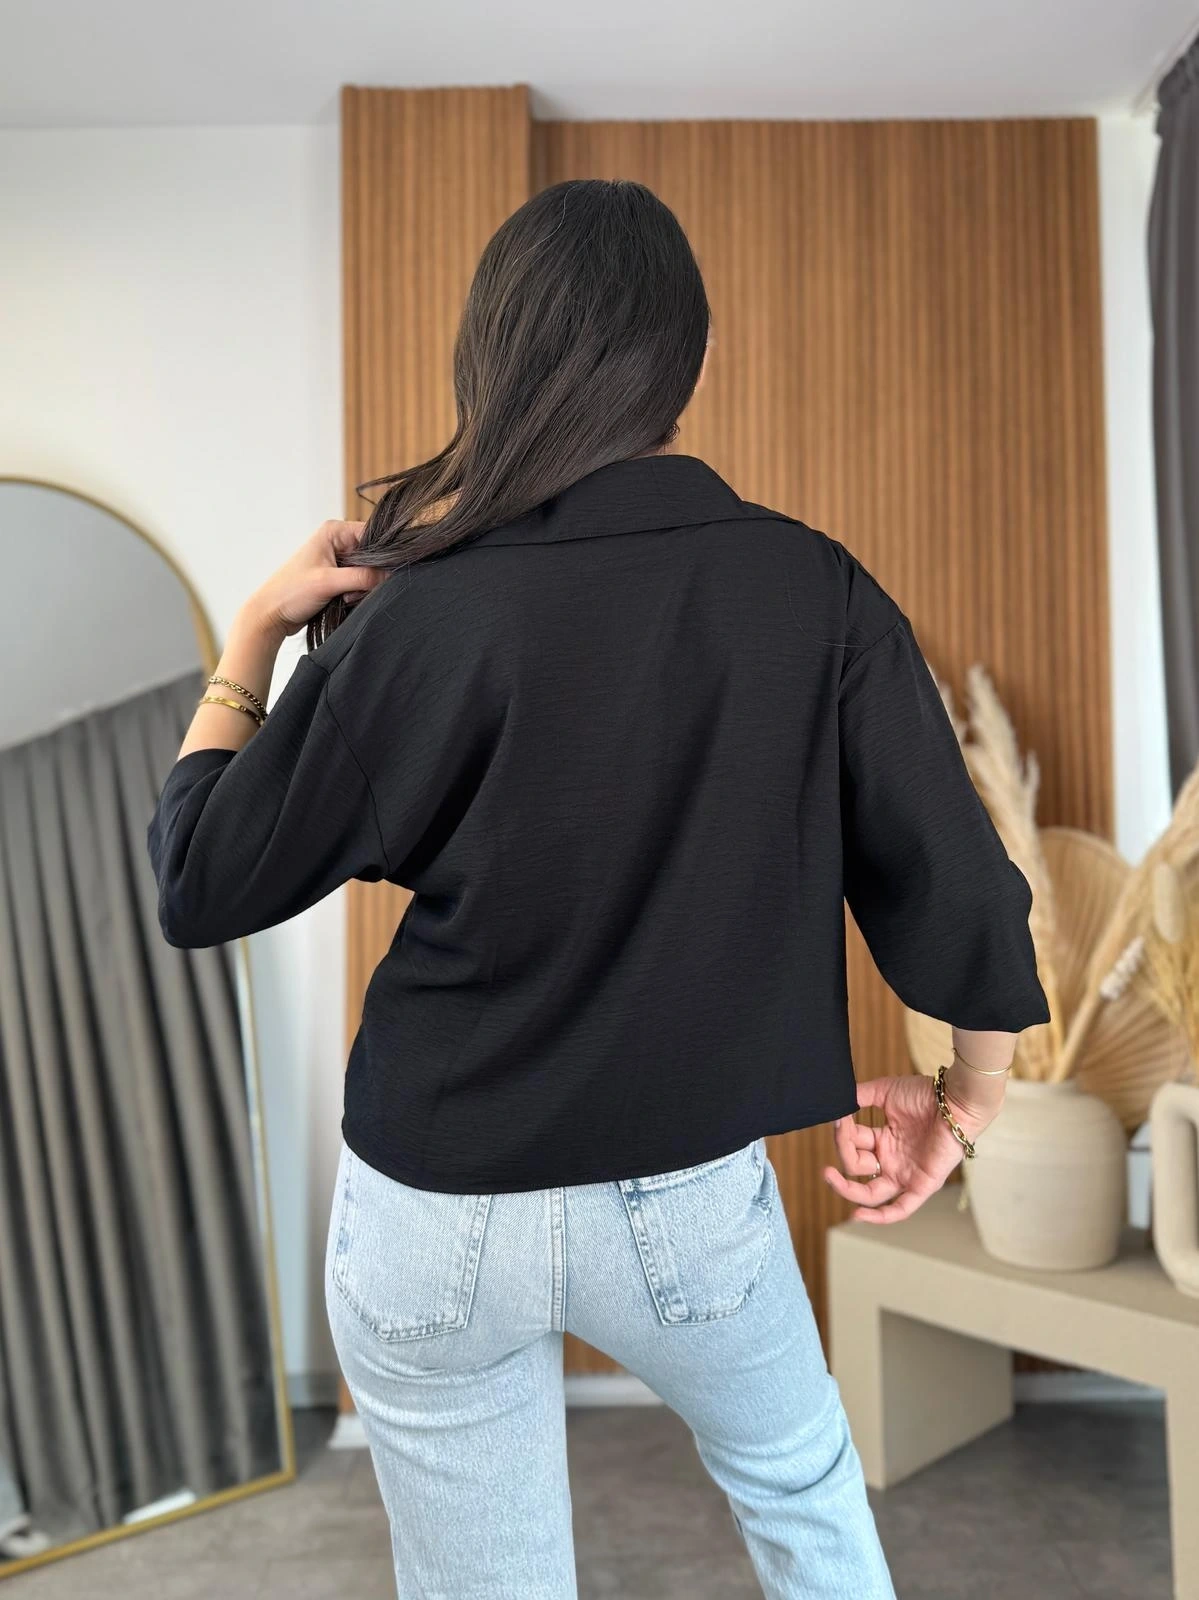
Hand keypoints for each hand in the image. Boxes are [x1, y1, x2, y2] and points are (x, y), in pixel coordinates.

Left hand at [241, 520, 384, 640]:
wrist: (272, 614)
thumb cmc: (291, 592)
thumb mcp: (328, 582)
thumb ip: (362, 577)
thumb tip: (392, 575)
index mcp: (334, 531)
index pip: (373, 534)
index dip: (384, 553)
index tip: (388, 571)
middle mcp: (338, 541)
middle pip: (373, 554)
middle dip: (369, 575)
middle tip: (353, 589)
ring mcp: (338, 559)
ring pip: (369, 571)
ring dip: (362, 587)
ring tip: (344, 596)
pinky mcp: (338, 576)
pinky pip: (360, 582)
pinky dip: (357, 593)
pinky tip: (343, 600)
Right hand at [822, 1073, 995, 1224]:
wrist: (954, 1101)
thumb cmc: (926, 1094)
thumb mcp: (885, 1092)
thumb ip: (860, 1096)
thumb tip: (837, 1103)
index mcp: (884, 1140)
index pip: (852, 1145)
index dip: (842, 1133)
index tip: (839, 1116)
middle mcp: (892, 1160)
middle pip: (856, 1168)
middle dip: (842, 1152)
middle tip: (840, 1131)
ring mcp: (905, 1174)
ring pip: (870, 1194)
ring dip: (846, 1188)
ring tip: (829, 1175)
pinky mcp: (921, 1185)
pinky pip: (900, 1209)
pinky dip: (879, 1216)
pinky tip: (858, 1214)